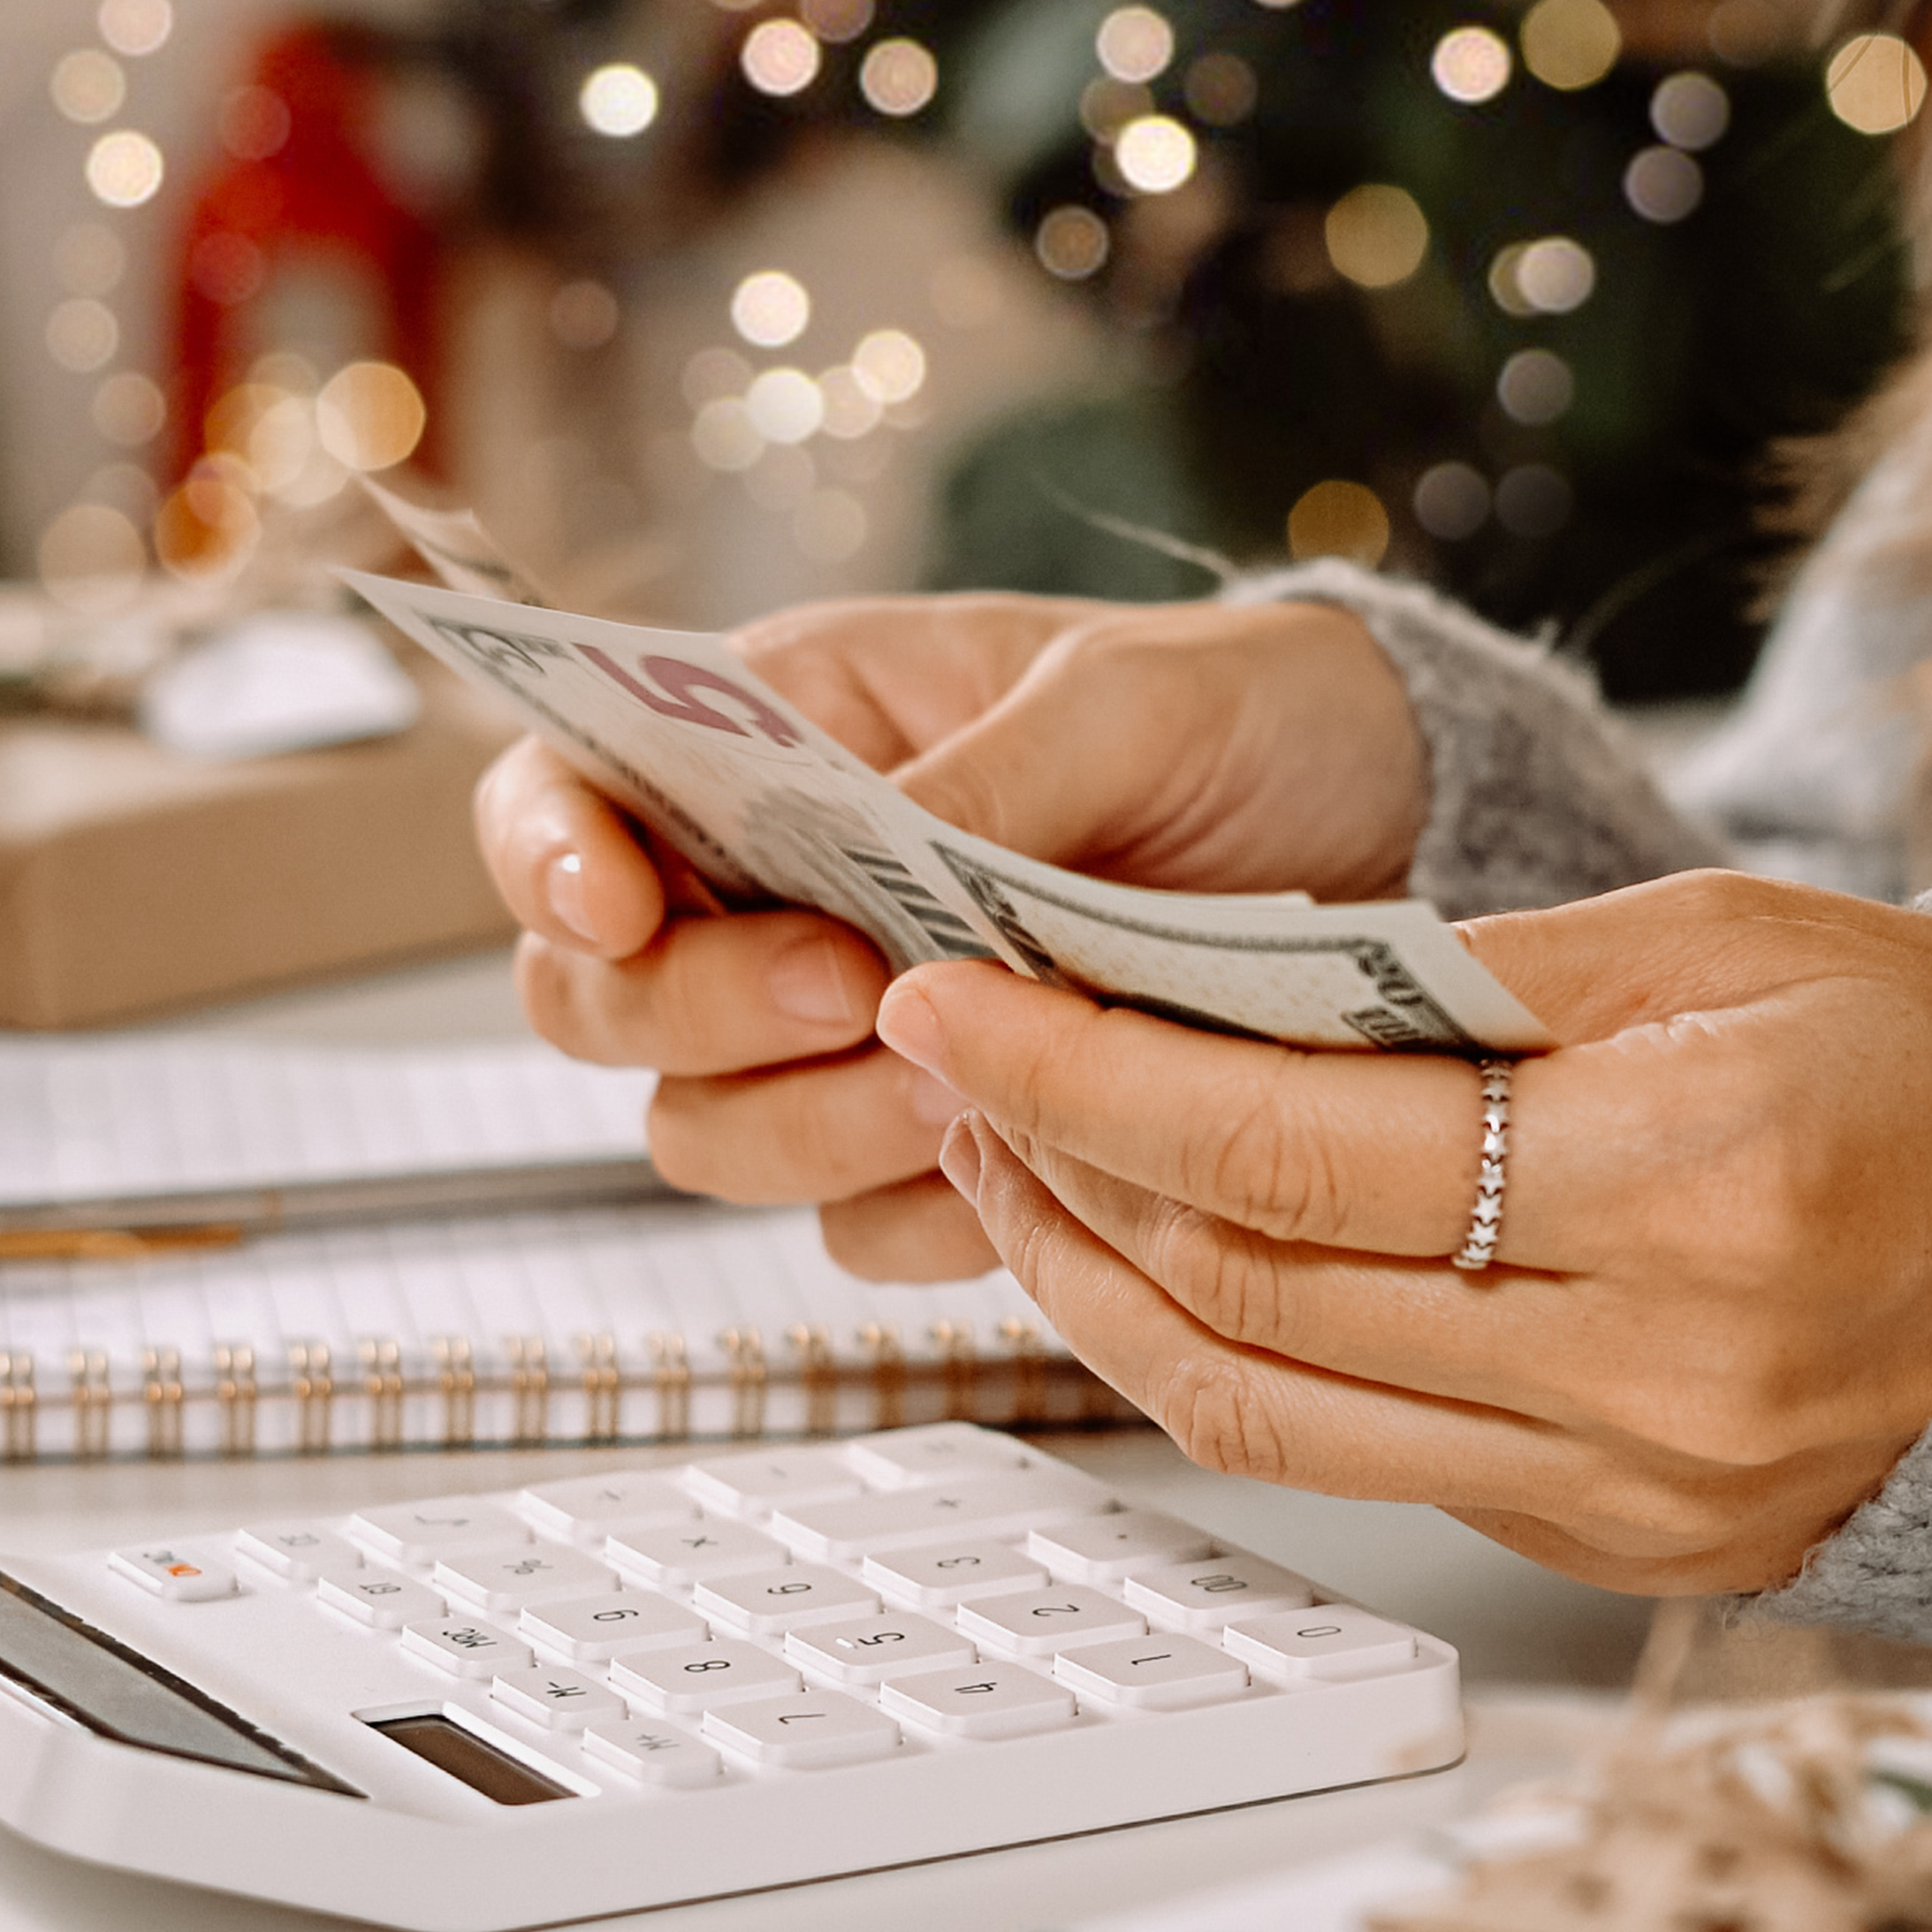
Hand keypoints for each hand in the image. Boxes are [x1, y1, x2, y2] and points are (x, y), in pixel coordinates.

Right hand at [469, 590, 1424, 1278]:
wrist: (1384, 821)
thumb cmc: (1238, 711)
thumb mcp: (1126, 699)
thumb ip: (985, 776)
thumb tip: (874, 850)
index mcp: (778, 738)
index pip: (564, 798)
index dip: (547, 861)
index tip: (619, 906)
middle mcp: (774, 896)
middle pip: (600, 1002)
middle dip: (706, 1013)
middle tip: (855, 989)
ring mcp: (839, 1040)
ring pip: (707, 1136)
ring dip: (816, 1126)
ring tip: (970, 1077)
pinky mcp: (930, 1148)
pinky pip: (856, 1233)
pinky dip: (925, 1212)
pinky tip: (1030, 1150)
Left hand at [881, 870, 1931, 1592]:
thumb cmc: (1924, 1060)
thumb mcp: (1720, 936)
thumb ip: (1470, 971)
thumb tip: (1210, 985)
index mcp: (1694, 1185)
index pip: (1297, 1149)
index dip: (1090, 1074)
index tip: (953, 999)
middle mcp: (1656, 1372)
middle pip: (1253, 1287)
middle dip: (1058, 1164)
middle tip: (945, 1058)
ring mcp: (1631, 1485)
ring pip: (1267, 1405)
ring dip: (1098, 1282)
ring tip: (1010, 1159)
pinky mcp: (1614, 1548)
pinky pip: (1351, 1459)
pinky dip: (1218, 1359)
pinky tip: (1151, 1262)